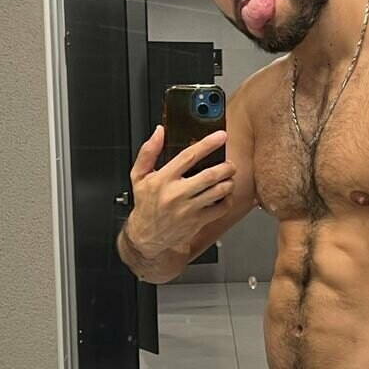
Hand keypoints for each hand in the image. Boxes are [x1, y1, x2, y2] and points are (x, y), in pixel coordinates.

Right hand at [128, 125, 234, 252]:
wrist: (147, 236)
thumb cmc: (145, 204)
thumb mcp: (139, 176)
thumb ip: (148, 152)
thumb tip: (159, 132)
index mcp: (163, 179)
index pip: (188, 156)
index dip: (208, 144)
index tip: (221, 136)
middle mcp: (176, 194)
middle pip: (209, 175)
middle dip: (225, 166)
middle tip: (229, 163)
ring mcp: (188, 209)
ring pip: (218, 191)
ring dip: (228, 182)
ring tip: (228, 177)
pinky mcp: (197, 221)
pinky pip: (220, 209)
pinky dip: (227, 199)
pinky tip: (225, 194)